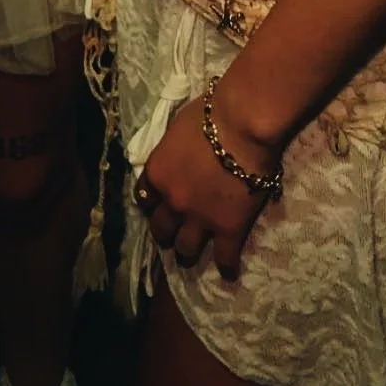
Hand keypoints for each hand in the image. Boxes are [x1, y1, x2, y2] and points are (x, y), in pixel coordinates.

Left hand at [134, 94, 278, 280]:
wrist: (242, 124)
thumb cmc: (211, 113)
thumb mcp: (179, 126)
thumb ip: (173, 148)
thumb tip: (179, 150)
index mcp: (158, 171)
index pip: (144, 196)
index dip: (151, 202)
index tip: (157, 205)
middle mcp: (173, 201)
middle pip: (161, 228)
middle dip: (165, 233)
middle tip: (172, 234)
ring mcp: (200, 219)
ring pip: (185, 249)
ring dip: (187, 252)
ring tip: (191, 255)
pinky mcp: (228, 229)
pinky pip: (224, 258)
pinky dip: (226, 267)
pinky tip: (228, 272)